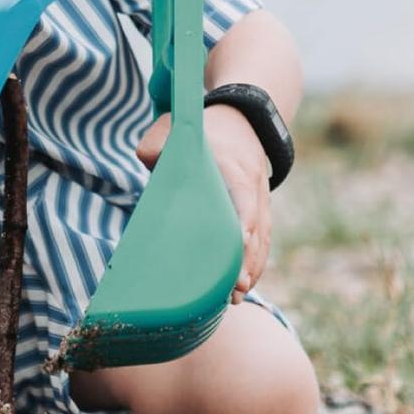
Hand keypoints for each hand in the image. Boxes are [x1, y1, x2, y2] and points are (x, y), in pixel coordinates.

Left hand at [136, 104, 270, 304]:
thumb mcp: (179, 123)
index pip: (243, 199)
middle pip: (256, 229)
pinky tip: (244, 283)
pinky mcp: (261, 209)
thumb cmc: (206, 125)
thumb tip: (149, 161)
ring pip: (263, 239)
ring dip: (253, 268)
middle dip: (246, 261)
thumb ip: (158, 141)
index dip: (243, 225)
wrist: (242, 116)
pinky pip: (264, 240)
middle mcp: (254, 187)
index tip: (238, 249)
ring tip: (237, 297)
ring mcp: (261, 200)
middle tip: (234, 290)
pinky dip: (256, 262)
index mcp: (236, 167)